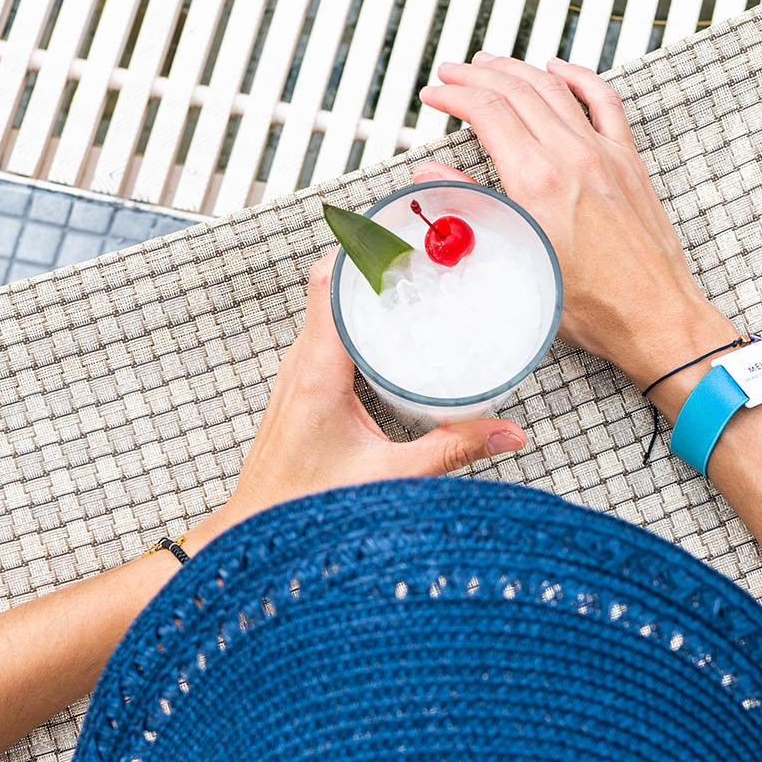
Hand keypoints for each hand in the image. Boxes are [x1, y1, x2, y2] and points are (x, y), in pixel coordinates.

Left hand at [197, 260, 526, 542]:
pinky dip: (352, 320)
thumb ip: (452, 451)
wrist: (253, 532)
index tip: (395, 229)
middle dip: (372, 261)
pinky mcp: (297, 389)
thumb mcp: (390, 477)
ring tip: (406, 277)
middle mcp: (299, 365)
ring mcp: (294, 375)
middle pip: (329, 287)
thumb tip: (508, 433)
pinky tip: (382, 329)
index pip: (327, 284)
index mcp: (316, 373)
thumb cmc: (306, 507)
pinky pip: (324, 335)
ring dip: (360, 290)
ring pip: (325, 310)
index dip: (358, 248)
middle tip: (418, 248)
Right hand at [418, 52, 727, 387]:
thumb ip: (474, 207)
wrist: (655, 317)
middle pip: (516, 91)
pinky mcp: (628, 162)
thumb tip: (434, 177)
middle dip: (476, 75)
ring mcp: (605, 155)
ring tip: (490, 63)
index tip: (435, 95)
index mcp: (540, 183)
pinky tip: (560, 67)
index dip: (453, 96)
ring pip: (555, 88)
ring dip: (517, 68)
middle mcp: (574, 158)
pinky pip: (604, 103)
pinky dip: (579, 77)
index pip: (487, 112)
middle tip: (451, 72)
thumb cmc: (593, 306)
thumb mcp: (517, 260)